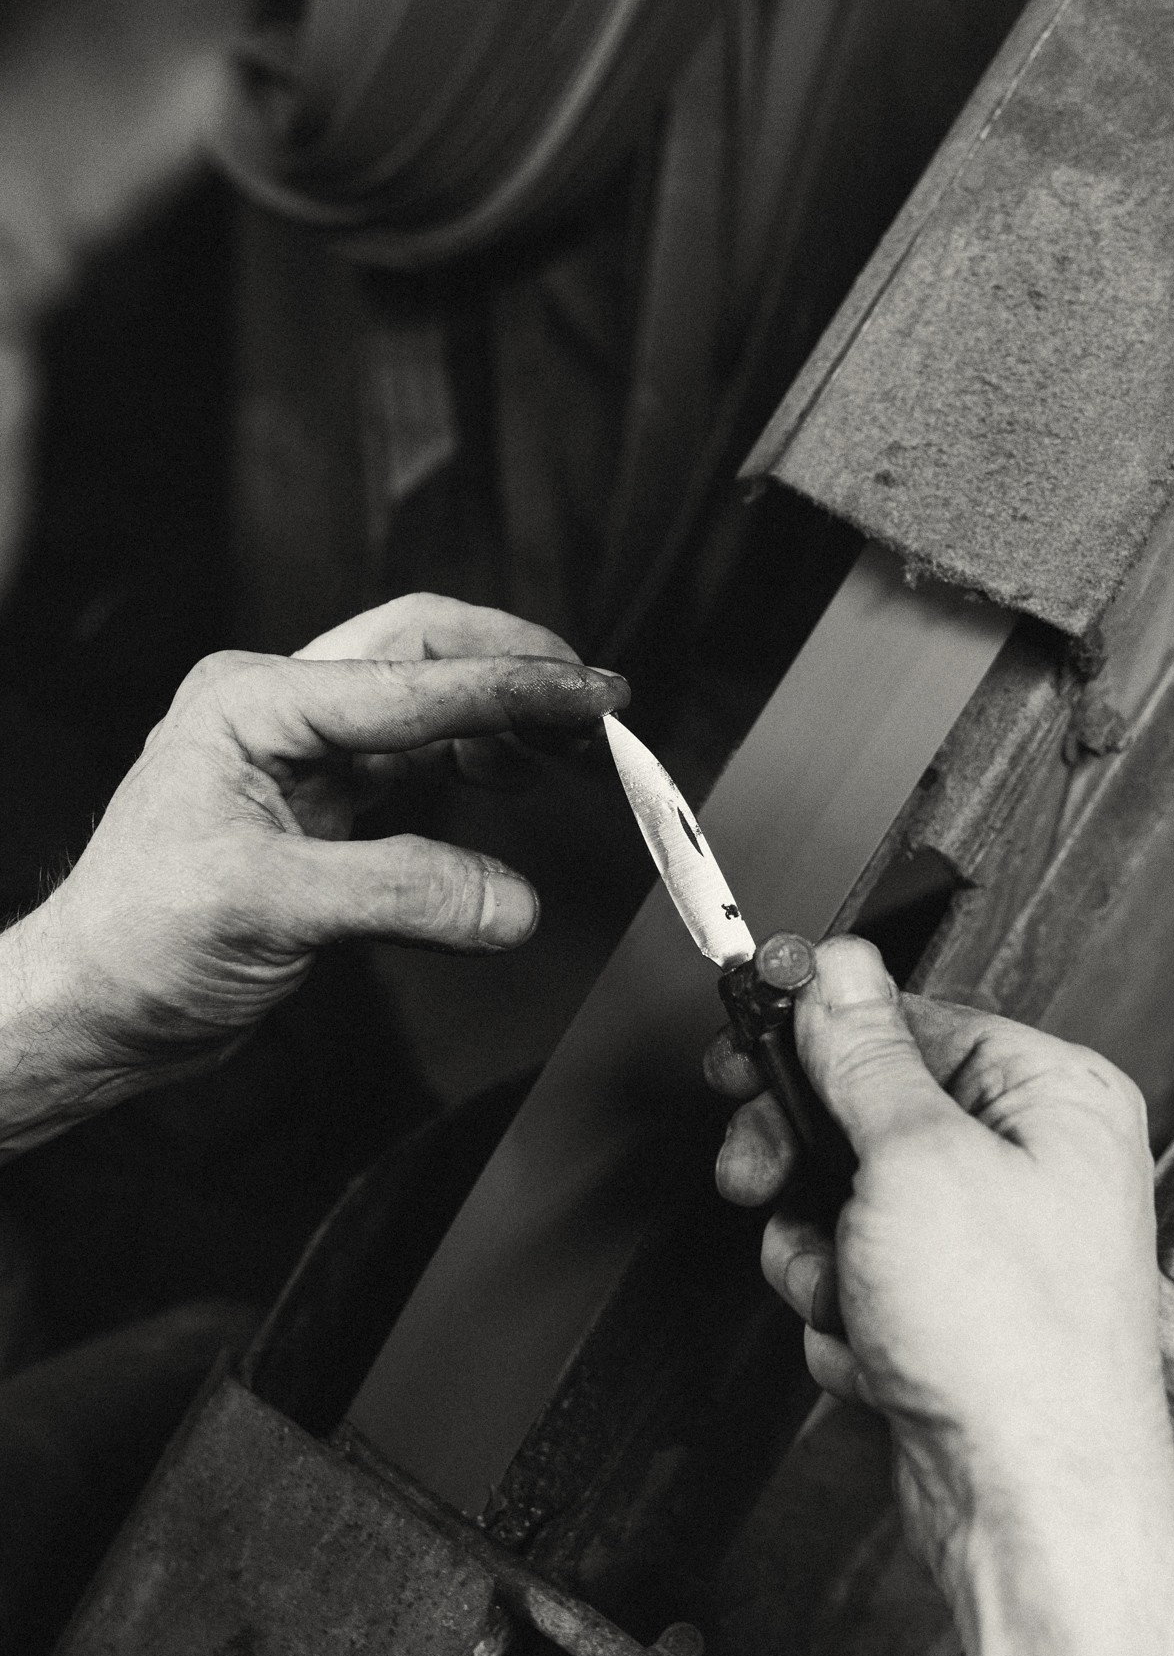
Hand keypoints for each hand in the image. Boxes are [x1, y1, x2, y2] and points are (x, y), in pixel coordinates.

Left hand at [0, 594, 627, 1148]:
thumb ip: (399, 893)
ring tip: (570, 745)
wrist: (94, 1007)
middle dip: (512, 667)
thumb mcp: (268, 909)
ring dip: (500, 714)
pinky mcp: (322, 808)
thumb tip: (512, 901)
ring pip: (425, 701)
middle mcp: (279, 710)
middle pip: (421, 648)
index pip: (412, 678)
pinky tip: (510, 781)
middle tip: (596, 701)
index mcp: (254, 702)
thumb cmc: (138, 943)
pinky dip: (474, 764)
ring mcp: (301, 756)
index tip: (596, 697)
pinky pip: (416, 763)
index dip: (515, 687)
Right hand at [707, 936, 1173, 1581]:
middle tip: (763, 1176)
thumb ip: (863, 1055)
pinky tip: (874, 1345)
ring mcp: (987, 1242)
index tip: (751, 1042)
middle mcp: (1031, 1161)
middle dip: (806, 1163)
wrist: (1026, 1506)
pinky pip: (854, 1273)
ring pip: (843, 1199)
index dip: (821, 1034)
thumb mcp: (915, 1160)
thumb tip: (838, 971)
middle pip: (865, 1111)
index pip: (910, 1020)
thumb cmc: (1015, 1345)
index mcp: (1051, 1096)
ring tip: (847, 1290)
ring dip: (818, 1252)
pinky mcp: (949, 1309)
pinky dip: (842, 1310)